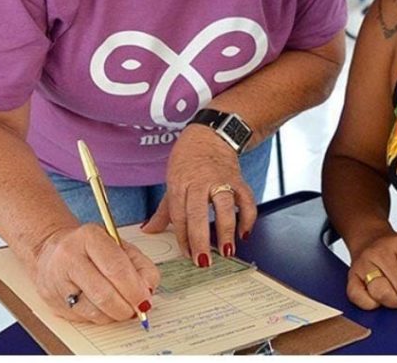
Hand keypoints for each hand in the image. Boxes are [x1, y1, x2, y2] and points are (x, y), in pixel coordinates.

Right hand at [32, 224, 159, 324]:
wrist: (51, 250)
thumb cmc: (90, 248)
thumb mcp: (119, 245)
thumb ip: (139, 265)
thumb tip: (148, 290)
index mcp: (89, 237)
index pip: (116, 268)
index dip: (134, 288)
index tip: (146, 299)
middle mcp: (69, 257)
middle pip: (104, 293)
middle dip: (126, 306)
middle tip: (137, 309)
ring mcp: (57, 281)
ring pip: (93, 311)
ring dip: (115, 315)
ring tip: (123, 308)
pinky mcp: (52, 301)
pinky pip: (83, 318)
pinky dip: (101, 318)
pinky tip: (105, 308)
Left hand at [142, 124, 255, 266]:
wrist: (210, 135)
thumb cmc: (188, 159)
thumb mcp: (172, 180)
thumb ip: (164, 209)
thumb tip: (149, 229)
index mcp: (180, 184)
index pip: (179, 215)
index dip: (183, 237)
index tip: (187, 255)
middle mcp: (200, 182)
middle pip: (198, 212)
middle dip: (200, 238)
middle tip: (203, 261)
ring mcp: (221, 180)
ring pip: (224, 206)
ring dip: (226, 230)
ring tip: (227, 251)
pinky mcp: (238, 179)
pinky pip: (247, 200)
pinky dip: (248, 218)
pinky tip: (244, 233)